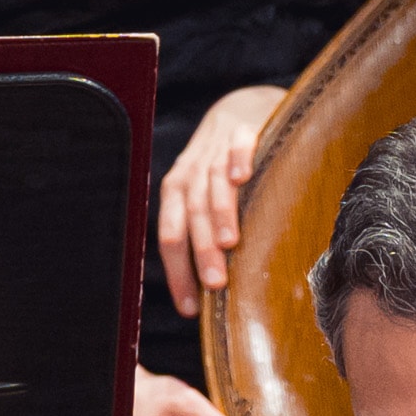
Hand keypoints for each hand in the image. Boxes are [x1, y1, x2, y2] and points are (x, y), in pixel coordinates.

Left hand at [156, 83, 285, 315]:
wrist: (244, 107)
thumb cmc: (225, 164)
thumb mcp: (205, 195)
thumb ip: (204, 232)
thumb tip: (208, 291)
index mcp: (178, 191)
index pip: (170, 235)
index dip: (177, 272)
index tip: (190, 309)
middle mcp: (193, 170)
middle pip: (191, 214)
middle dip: (202, 251)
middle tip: (216, 284)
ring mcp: (218, 148)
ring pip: (213, 183)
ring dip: (220, 212)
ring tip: (230, 243)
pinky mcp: (245, 129)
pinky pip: (239, 144)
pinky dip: (239, 158)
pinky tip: (244, 176)